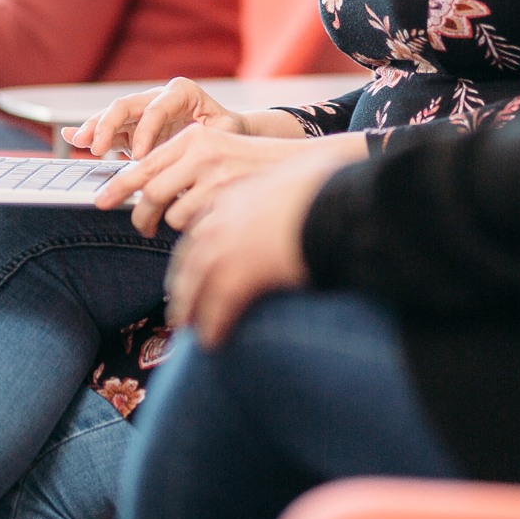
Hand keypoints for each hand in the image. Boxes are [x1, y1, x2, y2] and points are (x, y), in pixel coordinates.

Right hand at [67, 77, 272, 158]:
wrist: (226, 132)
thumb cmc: (228, 131)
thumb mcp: (226, 131)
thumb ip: (212, 135)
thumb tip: (195, 146)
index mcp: (181, 92)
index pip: (157, 109)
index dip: (145, 132)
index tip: (140, 156)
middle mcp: (158, 96)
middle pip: (126, 105)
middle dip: (108, 124)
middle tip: (98, 148)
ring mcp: (143, 111)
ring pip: (112, 115)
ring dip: (94, 128)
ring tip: (77, 141)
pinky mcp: (133, 127)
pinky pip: (110, 129)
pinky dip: (91, 133)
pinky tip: (72, 137)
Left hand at [98, 124, 336, 236]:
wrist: (301, 169)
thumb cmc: (253, 168)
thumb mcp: (216, 155)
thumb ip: (182, 168)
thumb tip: (145, 197)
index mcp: (194, 137)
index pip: (145, 163)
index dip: (119, 185)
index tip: (100, 201)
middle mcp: (201, 149)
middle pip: (150, 190)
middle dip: (139, 215)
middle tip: (140, 229)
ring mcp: (215, 172)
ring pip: (172, 212)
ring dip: (175, 225)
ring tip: (192, 225)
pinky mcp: (228, 194)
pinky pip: (195, 224)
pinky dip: (197, 230)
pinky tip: (214, 223)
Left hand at [164, 145, 351, 343]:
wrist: (339, 203)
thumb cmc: (330, 189)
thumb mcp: (300, 177)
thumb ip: (287, 188)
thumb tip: (300, 191)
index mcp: (237, 197)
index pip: (202, 226)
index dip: (195, 251)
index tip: (192, 266)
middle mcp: (224, 220)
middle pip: (190, 256)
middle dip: (183, 282)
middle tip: (180, 303)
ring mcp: (228, 246)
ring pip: (196, 283)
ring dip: (189, 308)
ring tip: (189, 326)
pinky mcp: (241, 274)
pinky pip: (218, 306)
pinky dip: (212, 326)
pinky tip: (211, 341)